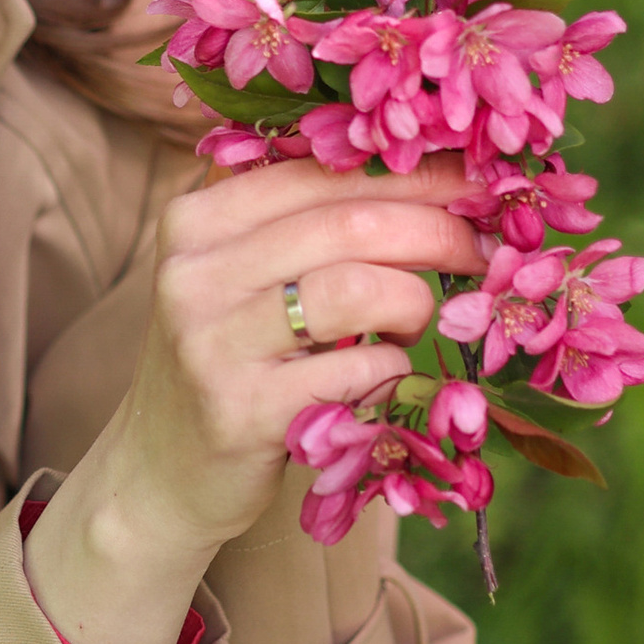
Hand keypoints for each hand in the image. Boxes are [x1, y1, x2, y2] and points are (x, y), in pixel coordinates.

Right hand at [24, 154, 482, 643]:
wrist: (160, 472)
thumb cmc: (227, 361)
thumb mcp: (237, 277)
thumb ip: (303, 223)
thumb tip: (435, 174)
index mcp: (196, 219)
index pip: (323, 172)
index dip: (413, 174)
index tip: (478, 184)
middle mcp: (193, 272)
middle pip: (350, 222)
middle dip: (438, 232)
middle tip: (484, 251)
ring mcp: (210, 343)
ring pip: (355, 290)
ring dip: (414, 304)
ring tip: (415, 323)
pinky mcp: (241, 412)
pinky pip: (355, 372)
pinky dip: (392, 372)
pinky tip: (384, 379)